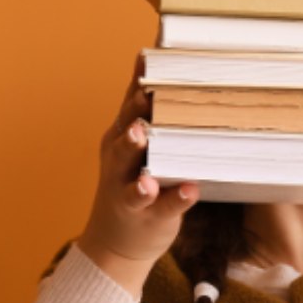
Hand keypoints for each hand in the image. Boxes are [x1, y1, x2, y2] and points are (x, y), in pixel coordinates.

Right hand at [76, 57, 198, 294]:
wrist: (114, 245)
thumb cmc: (133, 182)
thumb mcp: (133, 145)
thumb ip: (143, 109)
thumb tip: (151, 57)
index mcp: (121, 137)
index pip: (130, 105)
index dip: (140, 83)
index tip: (151, 57)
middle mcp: (120, 161)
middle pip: (125, 133)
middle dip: (135, 115)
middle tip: (146, 97)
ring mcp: (130, 190)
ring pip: (132, 167)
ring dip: (138, 153)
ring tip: (145, 138)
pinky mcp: (147, 217)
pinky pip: (161, 206)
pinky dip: (174, 198)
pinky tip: (189, 189)